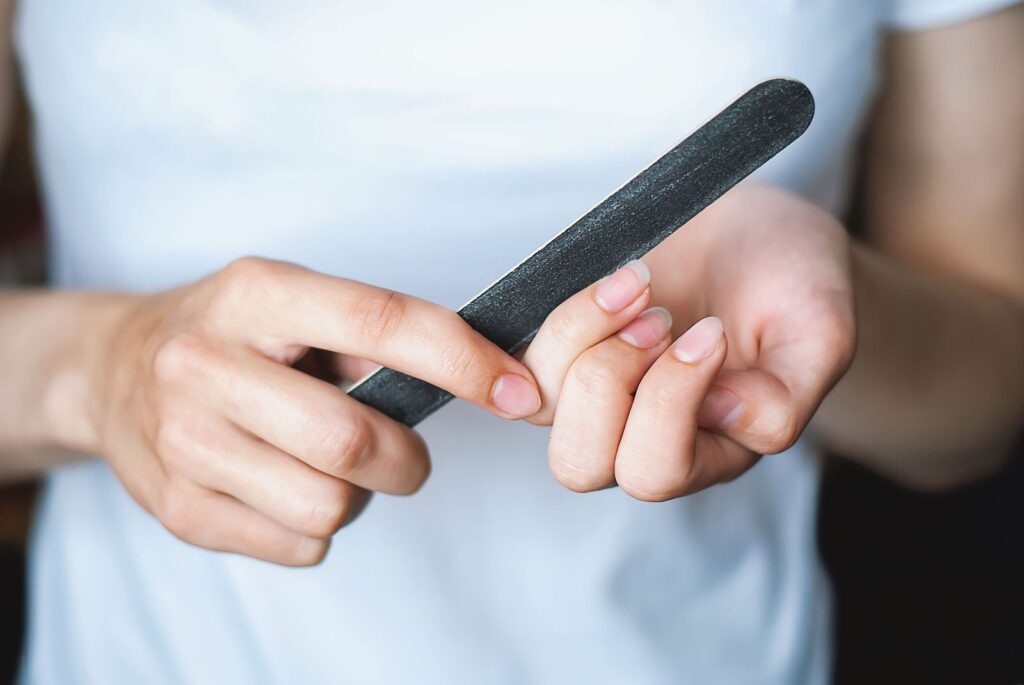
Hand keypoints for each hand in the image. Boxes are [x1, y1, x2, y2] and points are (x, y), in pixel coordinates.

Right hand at [84, 258, 541, 564]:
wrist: (108, 371)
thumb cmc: (229, 333)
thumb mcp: (291, 299)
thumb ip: (372, 336)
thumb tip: (484, 377)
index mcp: (255, 293)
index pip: (380, 321)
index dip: (462, 361)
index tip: (517, 391)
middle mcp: (205, 363)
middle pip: (351, 439)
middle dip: (406, 459)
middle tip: (405, 454)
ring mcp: (183, 442)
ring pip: (329, 506)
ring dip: (359, 495)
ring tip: (328, 465)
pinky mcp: (177, 508)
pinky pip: (298, 545)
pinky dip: (318, 526)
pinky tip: (287, 487)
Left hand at [523, 182, 854, 499]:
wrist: (756, 230)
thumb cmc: (794, 283)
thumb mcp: (821, 335)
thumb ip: (786, 398)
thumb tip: (722, 417)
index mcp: (709, 451)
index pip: (656, 471)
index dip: (669, 401)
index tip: (713, 329)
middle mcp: (644, 435)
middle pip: (581, 464)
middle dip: (607, 381)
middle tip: (657, 318)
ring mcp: (600, 393)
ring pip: (543, 409)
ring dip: (581, 338)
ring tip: (637, 284)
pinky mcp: (569, 350)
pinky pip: (526, 361)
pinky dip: (561, 317)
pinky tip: (615, 281)